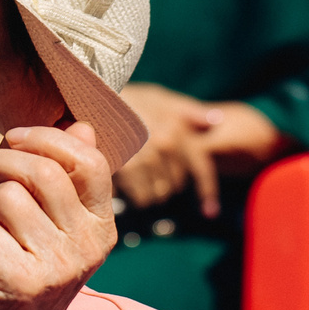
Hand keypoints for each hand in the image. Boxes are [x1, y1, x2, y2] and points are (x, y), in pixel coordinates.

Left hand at [0, 123, 115, 309]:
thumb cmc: (26, 271)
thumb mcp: (54, 226)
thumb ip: (67, 177)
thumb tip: (80, 122)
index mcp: (100, 225)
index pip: (90, 160)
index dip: (46, 138)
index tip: (13, 140)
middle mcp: (86, 246)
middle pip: (40, 171)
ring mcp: (54, 267)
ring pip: (4, 197)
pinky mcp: (17, 283)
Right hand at [113, 87, 285, 220]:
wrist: (92, 98)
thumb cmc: (128, 99)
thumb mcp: (161, 99)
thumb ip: (190, 112)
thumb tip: (216, 120)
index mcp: (179, 131)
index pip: (202, 170)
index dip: (208, 193)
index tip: (210, 212)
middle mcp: (165, 145)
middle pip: (175, 186)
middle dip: (166, 184)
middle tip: (151, 174)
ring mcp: (144, 158)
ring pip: (157, 195)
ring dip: (149, 192)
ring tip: (137, 179)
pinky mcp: (123, 169)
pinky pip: (139, 196)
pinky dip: (134, 194)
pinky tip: (125, 184)